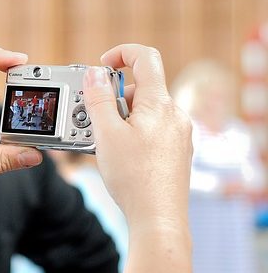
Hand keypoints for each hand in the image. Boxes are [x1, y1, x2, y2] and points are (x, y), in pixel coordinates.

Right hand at [82, 44, 193, 272]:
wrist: (158, 218)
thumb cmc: (134, 178)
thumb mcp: (106, 133)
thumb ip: (98, 98)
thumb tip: (94, 73)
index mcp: (160, 104)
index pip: (145, 58)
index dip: (121, 54)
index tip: (102, 66)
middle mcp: (175, 115)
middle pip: (140, 89)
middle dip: (113, 99)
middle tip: (94, 121)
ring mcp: (178, 134)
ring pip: (144, 112)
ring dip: (120, 119)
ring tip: (104, 143)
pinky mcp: (176, 151)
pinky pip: (151, 130)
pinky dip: (132, 133)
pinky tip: (119, 155)